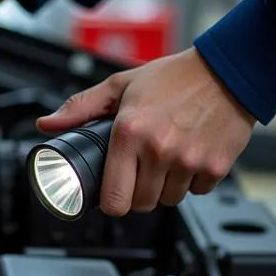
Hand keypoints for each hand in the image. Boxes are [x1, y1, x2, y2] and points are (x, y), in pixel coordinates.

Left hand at [38, 49, 256, 215]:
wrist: (228, 70)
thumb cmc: (176, 77)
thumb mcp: (122, 84)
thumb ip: (82, 107)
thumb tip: (48, 123)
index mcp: (130, 132)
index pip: (114, 199)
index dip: (113, 200)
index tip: (116, 191)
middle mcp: (159, 150)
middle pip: (142, 205)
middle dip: (140, 191)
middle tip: (145, 167)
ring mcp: (188, 161)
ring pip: (170, 200)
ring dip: (167, 186)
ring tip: (171, 155)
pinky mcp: (215, 167)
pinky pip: (197, 192)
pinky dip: (193, 180)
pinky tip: (192, 154)